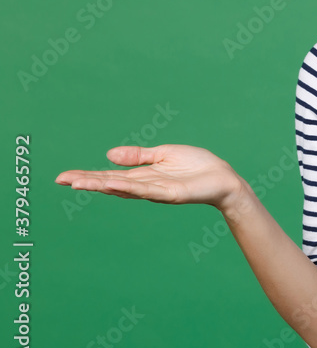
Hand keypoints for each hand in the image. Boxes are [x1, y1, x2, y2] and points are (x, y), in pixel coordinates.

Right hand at [55, 145, 245, 210]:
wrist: (223, 177)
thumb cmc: (196, 166)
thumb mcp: (163, 154)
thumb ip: (138, 155)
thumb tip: (108, 155)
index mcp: (142, 176)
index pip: (109, 175)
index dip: (87, 175)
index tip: (63, 176)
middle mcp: (145, 186)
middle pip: (110, 183)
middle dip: (87, 182)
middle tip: (62, 180)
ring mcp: (157, 191)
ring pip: (124, 188)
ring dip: (101, 185)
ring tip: (79, 182)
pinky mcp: (171, 193)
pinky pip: (147, 190)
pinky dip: (129, 187)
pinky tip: (111, 183)